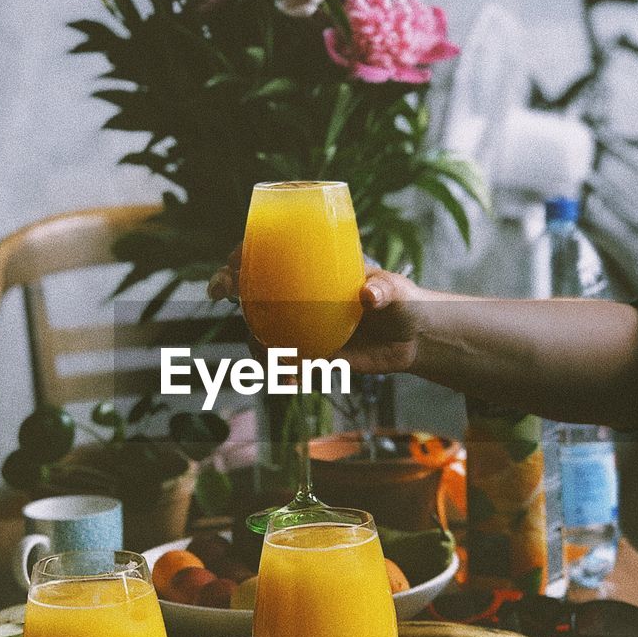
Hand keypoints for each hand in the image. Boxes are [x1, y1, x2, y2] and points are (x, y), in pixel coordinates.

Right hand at [209, 247, 425, 376]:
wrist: (414, 339)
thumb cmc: (402, 301)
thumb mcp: (395, 290)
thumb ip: (383, 289)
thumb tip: (367, 294)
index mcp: (315, 274)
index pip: (270, 257)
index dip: (243, 256)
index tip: (231, 262)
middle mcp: (301, 298)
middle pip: (254, 291)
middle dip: (231, 289)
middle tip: (223, 294)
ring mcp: (304, 327)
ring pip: (264, 333)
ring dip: (255, 343)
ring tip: (266, 354)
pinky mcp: (315, 356)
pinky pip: (290, 365)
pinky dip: (285, 373)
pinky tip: (291, 380)